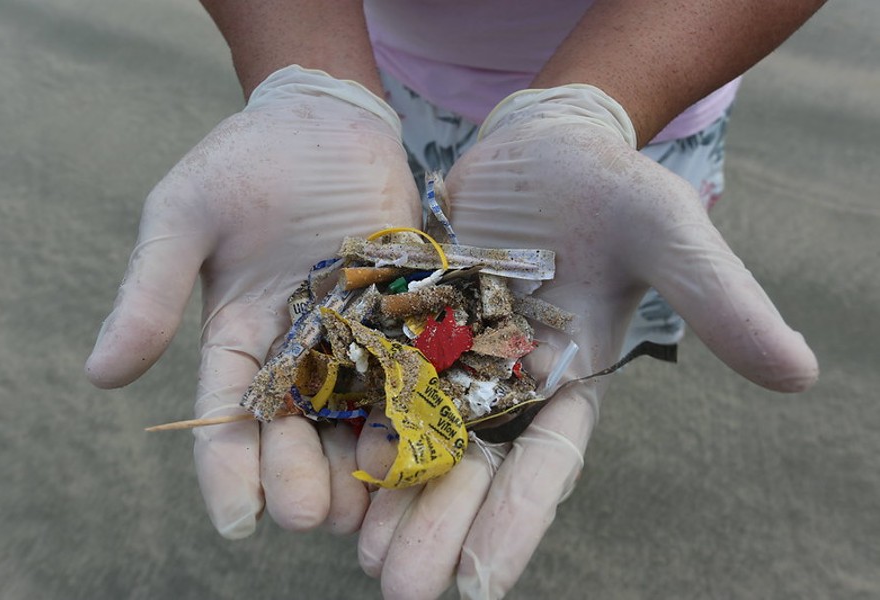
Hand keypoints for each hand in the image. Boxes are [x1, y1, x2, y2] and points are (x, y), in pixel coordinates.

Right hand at [86, 66, 419, 538]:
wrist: (325, 122)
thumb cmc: (247, 162)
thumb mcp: (183, 217)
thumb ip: (150, 292)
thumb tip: (100, 375)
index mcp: (239, 336)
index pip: (227, 416)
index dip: (228, 472)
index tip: (238, 522)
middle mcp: (300, 350)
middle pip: (298, 431)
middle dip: (301, 477)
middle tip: (310, 514)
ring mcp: (358, 335)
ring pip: (359, 415)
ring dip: (363, 462)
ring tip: (371, 500)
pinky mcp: (408, 313)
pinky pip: (414, 370)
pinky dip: (418, 408)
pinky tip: (426, 443)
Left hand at [355, 85, 817, 597]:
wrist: (545, 143)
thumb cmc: (611, 186)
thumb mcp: (667, 233)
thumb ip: (719, 299)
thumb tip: (800, 373)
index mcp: (568, 379)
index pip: (543, 464)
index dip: (514, 523)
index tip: (478, 585)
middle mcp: (506, 380)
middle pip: (471, 465)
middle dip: (439, 527)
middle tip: (398, 592)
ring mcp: (453, 352)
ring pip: (419, 433)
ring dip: (392, 494)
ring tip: (357, 552)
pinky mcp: (409, 318)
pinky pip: (378, 376)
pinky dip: (358, 419)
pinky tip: (330, 464)